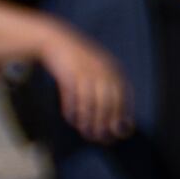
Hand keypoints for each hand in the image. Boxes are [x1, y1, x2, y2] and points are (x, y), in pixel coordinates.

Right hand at [39, 24, 131, 141]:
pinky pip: (72, 96)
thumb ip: (110, 94)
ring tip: (84, 132)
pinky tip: (71, 119)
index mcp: (115, 70)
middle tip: (99, 138)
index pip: (123, 99)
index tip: (117, 134)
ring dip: (87, 120)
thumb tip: (119, 126)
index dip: (121, 118)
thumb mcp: (100, 72)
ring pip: (90, 102)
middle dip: (104, 123)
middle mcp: (103, 70)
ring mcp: (85, 70)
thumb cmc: (80, 63)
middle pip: (107, 103)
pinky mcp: (68, 71)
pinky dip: (72, 110)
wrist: (56, 40)